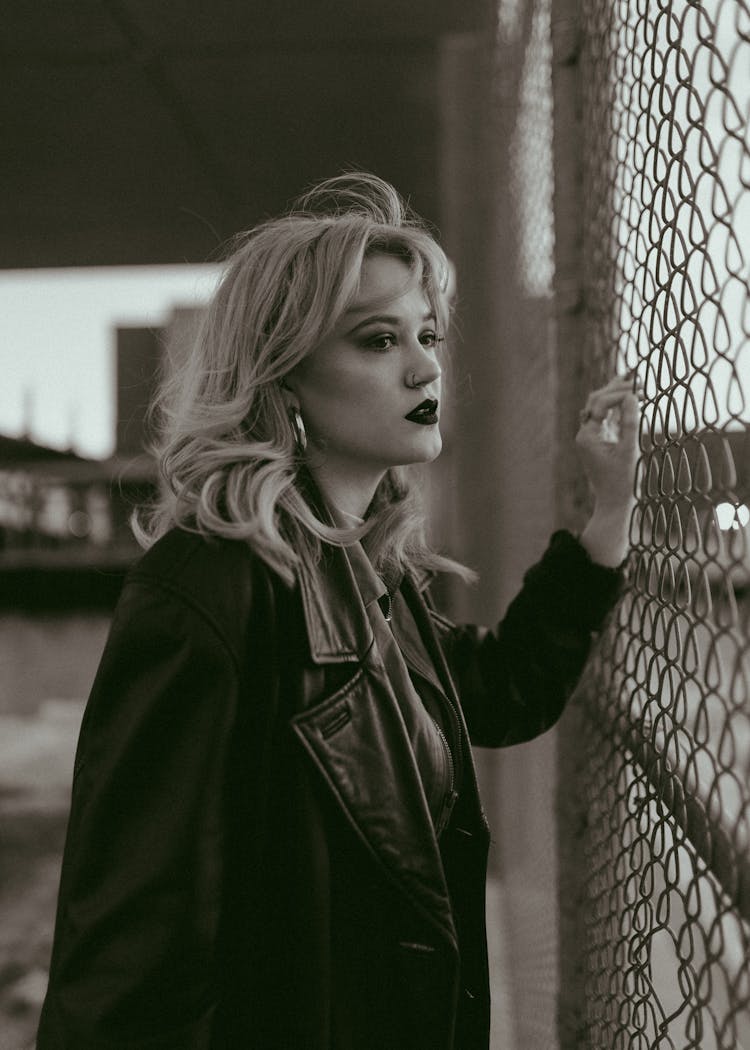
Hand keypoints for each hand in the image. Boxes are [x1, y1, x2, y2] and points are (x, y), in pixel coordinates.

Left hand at [575, 373, 640, 511]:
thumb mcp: (630, 450)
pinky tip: (628, 397)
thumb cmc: (623, 480)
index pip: (599, 405)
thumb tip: (632, 397)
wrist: (615, 503)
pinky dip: (616, 407)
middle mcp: (585, 435)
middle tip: (636, 381)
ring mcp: (591, 438)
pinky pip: (605, 418)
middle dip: (615, 390)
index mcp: (587, 437)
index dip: (618, 394)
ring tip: (632, 382)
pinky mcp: (599, 441)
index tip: (638, 391)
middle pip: (596, 402)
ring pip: (599, 408)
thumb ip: (630, 423)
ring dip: (615, 395)